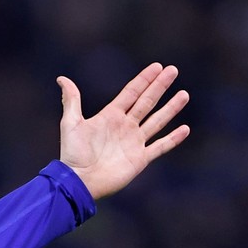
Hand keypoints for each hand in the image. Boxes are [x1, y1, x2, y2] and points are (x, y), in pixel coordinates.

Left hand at [58, 63, 189, 198]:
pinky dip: (173, 139)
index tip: (157, 66)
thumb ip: (72, 100)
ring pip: (157, 121)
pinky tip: (185, 129)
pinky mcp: (140, 159)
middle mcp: (125, 127)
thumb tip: (62, 78)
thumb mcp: (70, 123)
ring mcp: (134, 142)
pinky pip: (160, 147)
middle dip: (160, 86)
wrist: (79, 181)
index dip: (144, 79)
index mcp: (111, 116)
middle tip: (173, 70)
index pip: (131, 93)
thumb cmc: (73, 154)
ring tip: (184, 94)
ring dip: (171, 108)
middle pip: (147, 102)